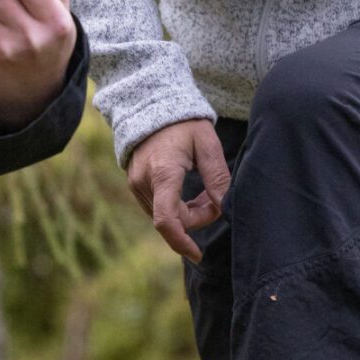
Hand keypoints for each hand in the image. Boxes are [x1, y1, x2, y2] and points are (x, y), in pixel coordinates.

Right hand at [126, 118, 231, 261]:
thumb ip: (216, 175)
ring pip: (165, 216)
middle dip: (197, 218)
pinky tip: (188, 193)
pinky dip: (175, 208)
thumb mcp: (206, 142)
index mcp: (163, 172)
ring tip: (204, 193)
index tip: (197, 254)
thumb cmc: (183, 122)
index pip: (167, 220)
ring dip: (187, 213)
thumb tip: (224, 206)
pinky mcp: (135, 184)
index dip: (182, 242)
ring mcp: (136, 184)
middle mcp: (144, 182)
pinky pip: (157, 208)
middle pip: (173, 220)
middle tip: (215, 199)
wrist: (151, 104)